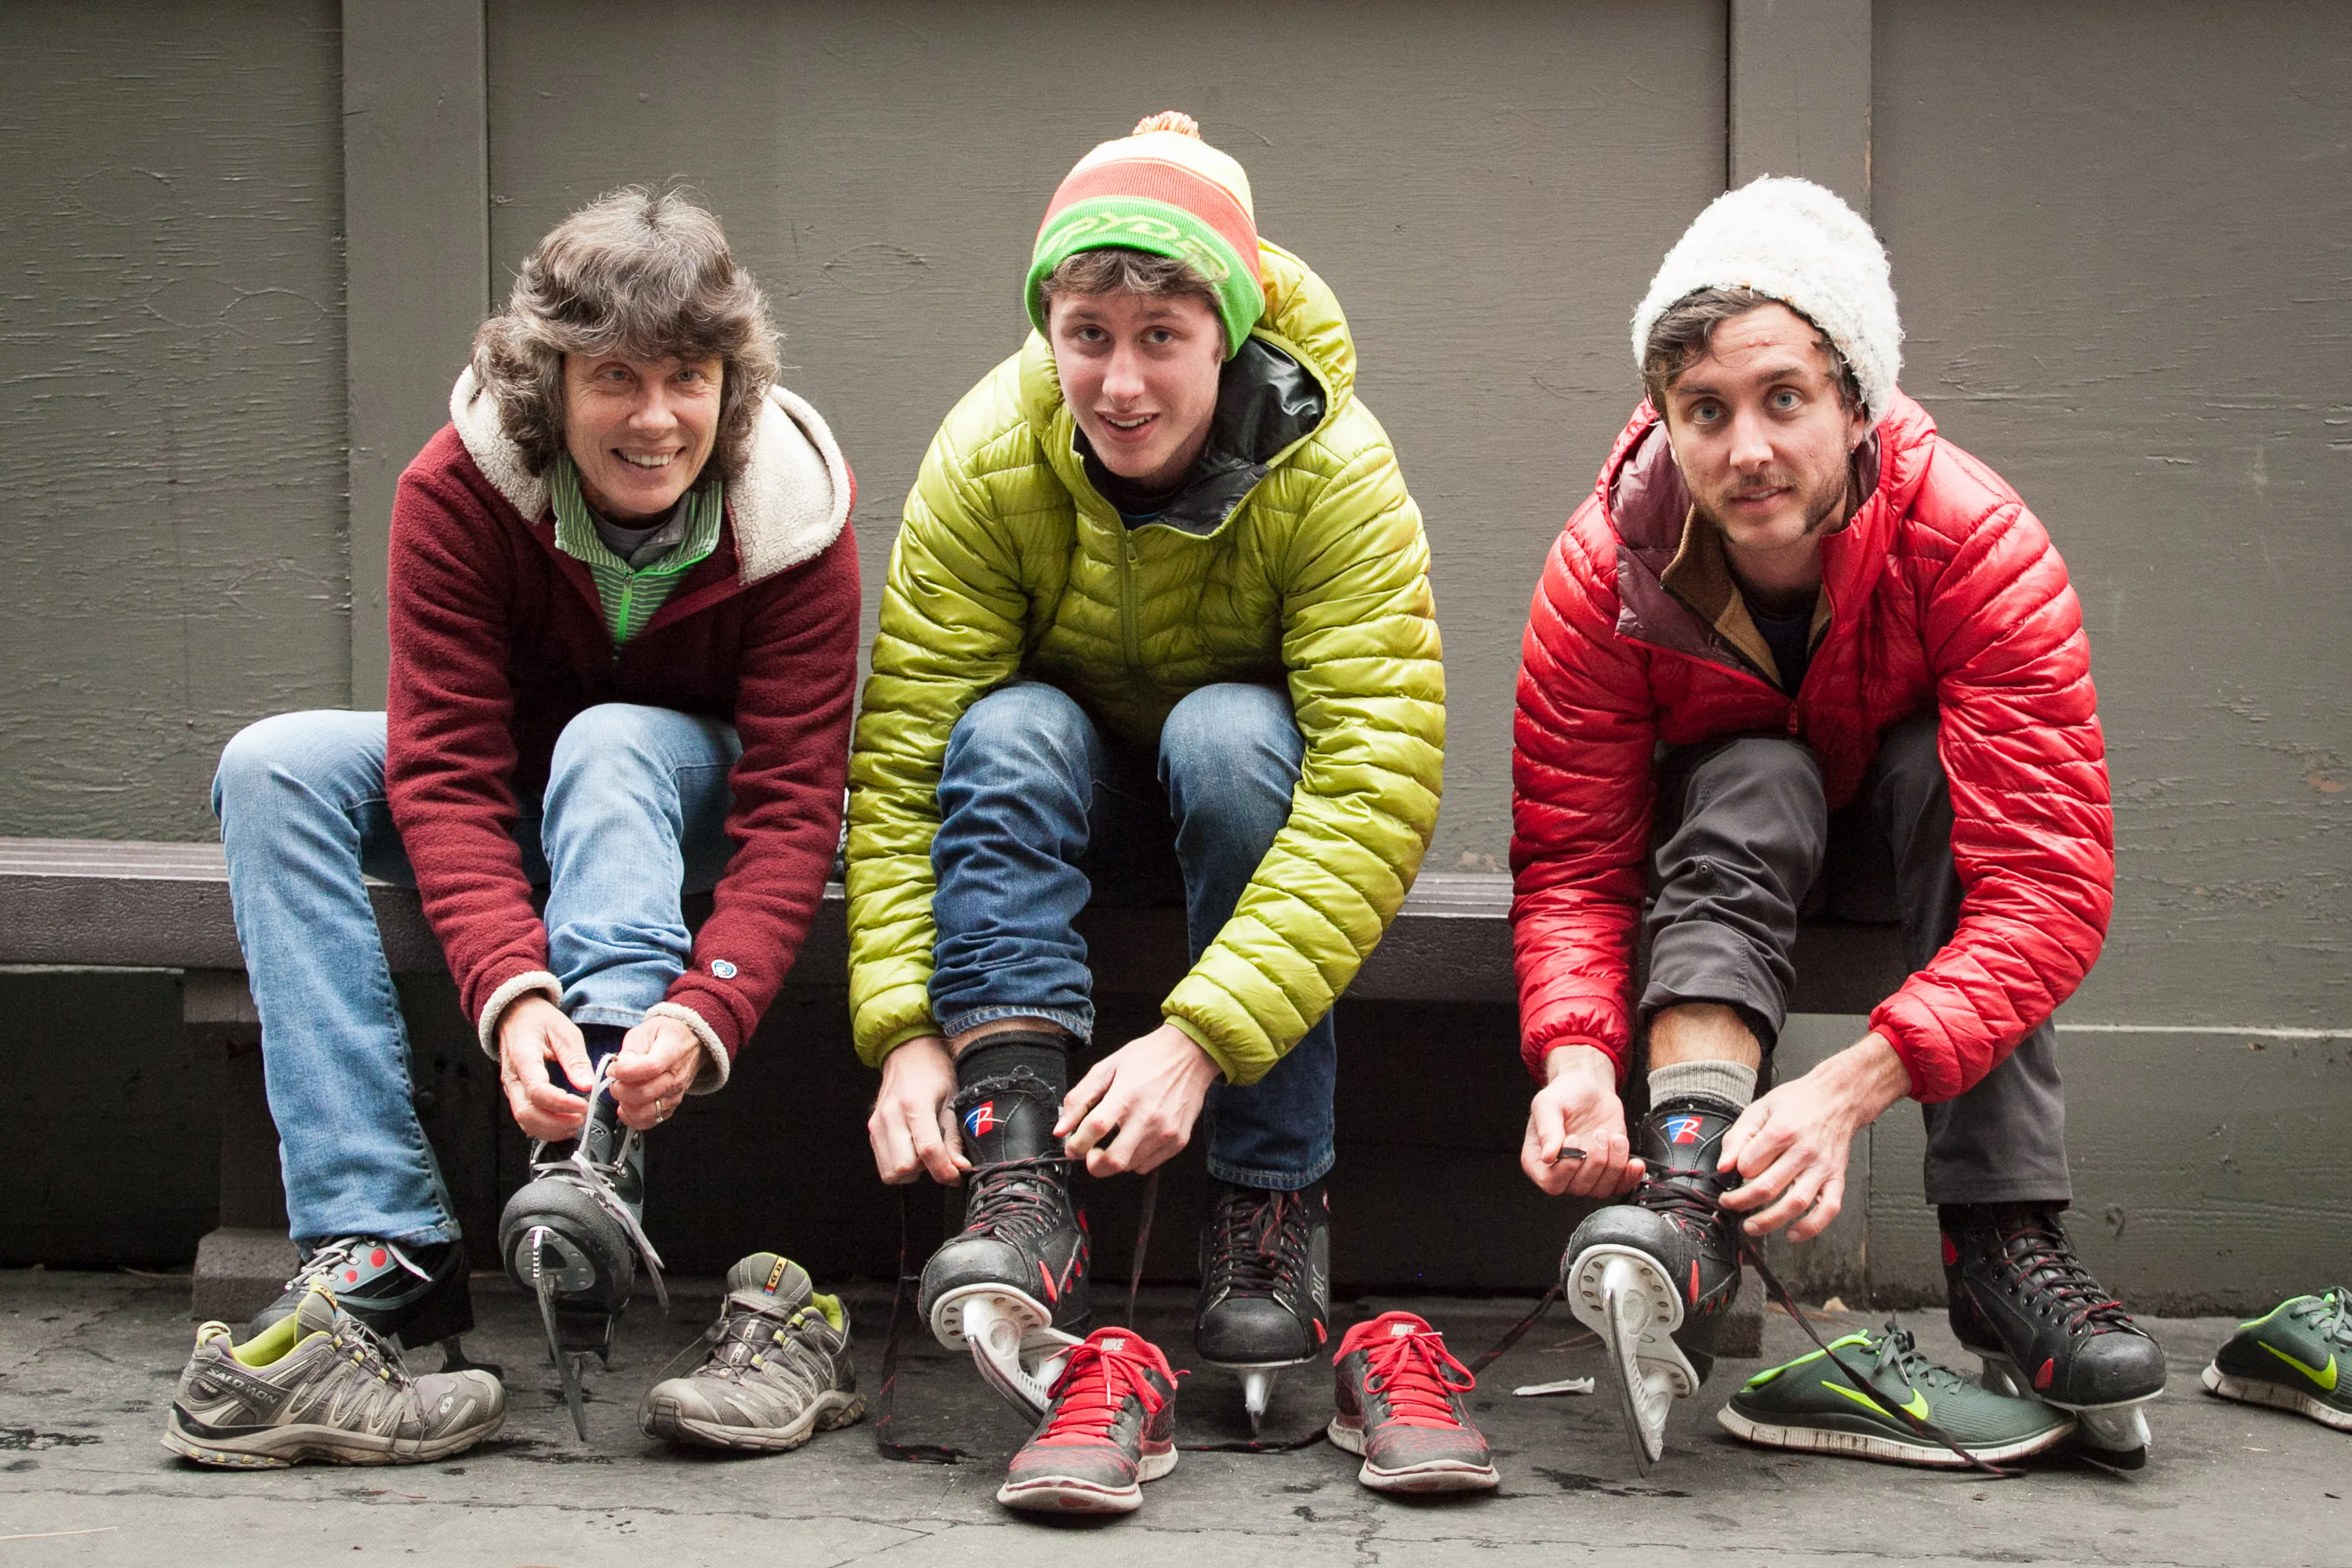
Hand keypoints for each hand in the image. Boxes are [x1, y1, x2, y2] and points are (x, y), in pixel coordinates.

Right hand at [498, 994, 591, 1140]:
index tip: (584, 1105)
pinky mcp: (516, 1095)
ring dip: (551, 1129)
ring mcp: (511, 1089)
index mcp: (523, 1057)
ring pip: (524, 1121)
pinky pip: (526, 1119)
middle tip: (582, 1117)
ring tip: (576, 1123)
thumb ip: (576, 1059)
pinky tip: (564, 1125)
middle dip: (556, 1122)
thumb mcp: (564, 1031)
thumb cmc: (541, 1021)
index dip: (561, 1103)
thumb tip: (588, 1086)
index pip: (537, 1090)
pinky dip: (544, 1128)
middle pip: (526, 1112)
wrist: (516, 1016)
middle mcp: (512, 1078)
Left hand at [606, 1015, 704, 1130]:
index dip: (625, 1071)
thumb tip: (618, 1068)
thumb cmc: (666, 1035)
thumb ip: (630, 1049)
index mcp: (671, 1053)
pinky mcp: (670, 1107)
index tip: (613, 1068)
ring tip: (622, 1091)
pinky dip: (632, 1117)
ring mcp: (674, 1095)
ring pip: (645, 1112)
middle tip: (614, 1079)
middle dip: (620, 1089)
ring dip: (625, 1105)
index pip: (649, 1068)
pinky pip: (649, 1121)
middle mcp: (676, 1078)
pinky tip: (626, 1105)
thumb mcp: (645, 1031)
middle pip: (644, 1094)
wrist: (690, 1042)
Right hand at [867, 1035, 966, 1185]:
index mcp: (914, 1104)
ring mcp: (877, 1124)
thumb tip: (960, 1168)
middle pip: (904, 1168)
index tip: (956, 1176)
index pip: (927, 1150)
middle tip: (939, 1156)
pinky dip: (900, 1165)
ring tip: (924, 1151)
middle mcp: (890, 1116)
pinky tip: (913, 1148)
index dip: (944, 1170)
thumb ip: (954, 1137)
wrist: (907, 1053)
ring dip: (911, 1171)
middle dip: (925, 1171)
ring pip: (890, 1172)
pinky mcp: (872, 1130)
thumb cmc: (934, 1072)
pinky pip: (884, 1164)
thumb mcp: (952, 1099)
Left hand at [1056, 1022, 1220, 1177]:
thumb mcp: (1108, 1067)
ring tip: (1115, 1140)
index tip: (1072, 1147)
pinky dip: (1135, 1159)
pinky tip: (1135, 1140)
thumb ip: (1080, 1098)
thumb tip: (1061, 1129)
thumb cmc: (1148, 1057)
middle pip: (1113, 1161)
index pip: (1093, 1130)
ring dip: (1115, 1160)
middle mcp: (1148, 1117)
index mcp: (1126, 1096)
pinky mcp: (1178, 1141)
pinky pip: (1148, 1165)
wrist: (1191, 1054)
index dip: (1075, 1145)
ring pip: (1130, 1166)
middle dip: (1093, 1165)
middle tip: (1090, 1154)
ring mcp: (1165, 1132)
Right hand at [1520, 1043, 1642, 1197]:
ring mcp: (1586, 1173)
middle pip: (1579, 1187)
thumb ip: (1547, 1128)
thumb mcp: (1548, 1103)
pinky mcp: (1608, 1171)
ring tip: (1613, 1137)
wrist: (1590, 1088)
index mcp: (1538, 1160)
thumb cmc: (1565, 1094)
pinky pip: (1620, 1187)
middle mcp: (1560, 1172)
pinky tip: (1634, 1163)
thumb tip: (1548, 1156)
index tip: (1575, 1139)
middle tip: (1598, 1134)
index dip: (1567, 1166)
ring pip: (1601, 1189)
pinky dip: (1630, 1177)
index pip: (1551, 1182)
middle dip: (1595, 1159)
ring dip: (1613, 1164)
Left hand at [1717, 1033, 1910, 1240]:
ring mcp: (1822, 1167)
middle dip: (1742, 1202)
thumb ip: (1738, 1136)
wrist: (1837, 1098)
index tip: (1733, 1173)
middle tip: (1730, 1204)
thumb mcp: (1760, 1108)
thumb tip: (1724, 1166)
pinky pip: (1828, 1209)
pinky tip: (1793, 1233)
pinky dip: (1811, 1227)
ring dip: (1770, 1221)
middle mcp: (1805, 1151)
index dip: (1737, 1172)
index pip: (1750, 1164)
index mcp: (1783, 1130)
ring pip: (1796, 1203)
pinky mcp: (1836, 1178)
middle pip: (1769, 1187)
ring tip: (1751, 1226)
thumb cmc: (1797, 1103)